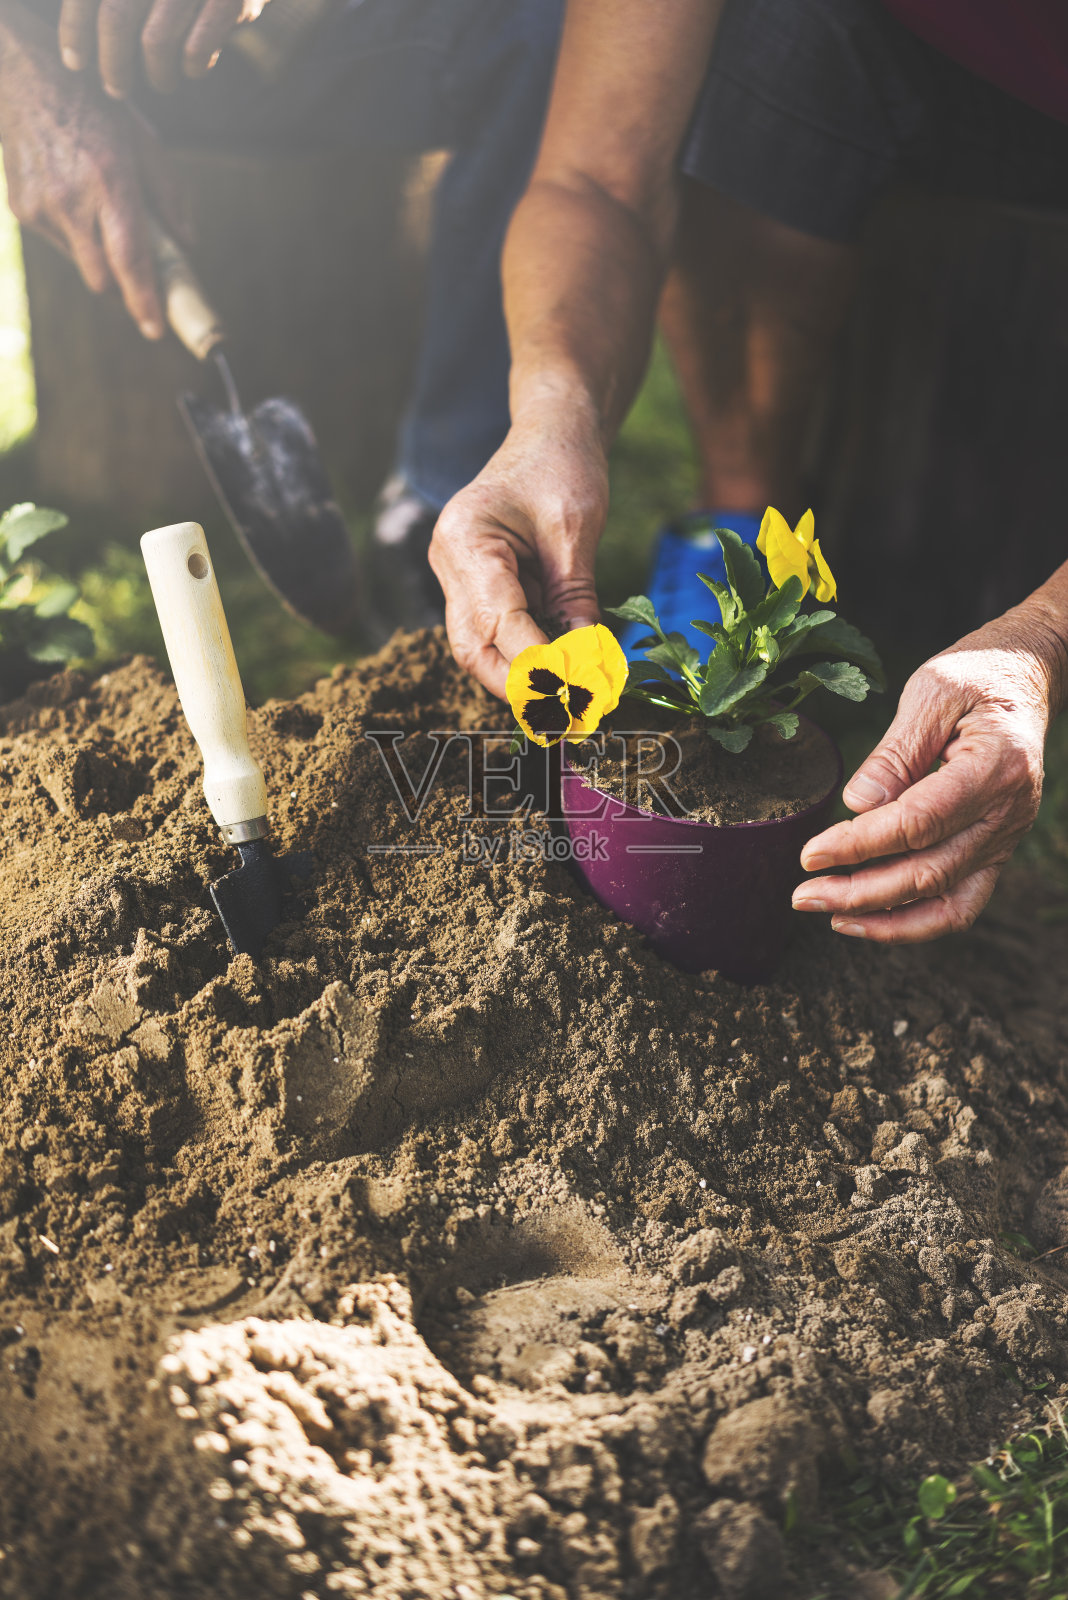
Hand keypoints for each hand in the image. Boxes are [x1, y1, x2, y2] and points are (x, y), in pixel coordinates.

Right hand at [0, 15, 163, 338]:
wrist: (26, 79)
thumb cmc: (96, 111)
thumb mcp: (145, 142)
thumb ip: (171, 197)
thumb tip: (188, 246)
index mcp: (109, 181)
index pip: (129, 259)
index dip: (143, 300)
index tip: (155, 330)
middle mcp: (71, 200)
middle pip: (103, 279)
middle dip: (124, 285)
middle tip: (142, 273)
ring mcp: (41, 207)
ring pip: (82, 264)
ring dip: (99, 256)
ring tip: (101, 212)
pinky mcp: (21, 210)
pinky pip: (60, 245)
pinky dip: (76, 237)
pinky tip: (73, 198)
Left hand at [59, 0, 259, 96]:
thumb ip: (118, 3)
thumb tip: (77, 44)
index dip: (74, 30)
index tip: (74, 64)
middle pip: (116, 19)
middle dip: (113, 65)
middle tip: (115, 90)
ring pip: (155, 42)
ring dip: (157, 76)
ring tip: (161, 83)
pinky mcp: (229, 1)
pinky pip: (196, 50)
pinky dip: (193, 69)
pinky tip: (194, 70)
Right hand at [429, 399, 608, 698]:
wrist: (551, 431)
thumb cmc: (562, 465)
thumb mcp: (576, 528)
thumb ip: (575, 596)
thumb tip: (585, 663)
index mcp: (465, 539)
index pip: (496, 620)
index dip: (533, 664)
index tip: (573, 694)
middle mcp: (449, 561)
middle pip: (472, 646)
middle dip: (518, 686)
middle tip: (566, 716)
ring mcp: (458, 575)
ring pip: (479, 647)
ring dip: (523, 677)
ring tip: (572, 701)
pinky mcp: (478, 585)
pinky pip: (495, 632)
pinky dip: (527, 655)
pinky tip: (565, 671)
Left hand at [792, 608, 1066, 942]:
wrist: (1026, 676)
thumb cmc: (976, 676)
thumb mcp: (932, 692)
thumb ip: (895, 752)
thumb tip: (857, 805)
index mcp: (996, 767)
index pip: (919, 822)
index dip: (860, 844)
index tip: (810, 854)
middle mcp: (1008, 812)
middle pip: (929, 872)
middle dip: (860, 891)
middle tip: (802, 893)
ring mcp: (1005, 837)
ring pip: (946, 901)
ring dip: (882, 917)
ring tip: (826, 912)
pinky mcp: (995, 850)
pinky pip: (960, 903)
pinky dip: (914, 922)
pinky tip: (866, 919)